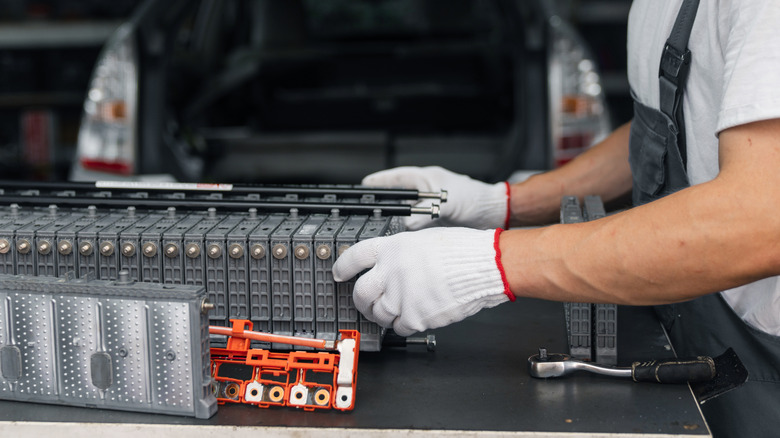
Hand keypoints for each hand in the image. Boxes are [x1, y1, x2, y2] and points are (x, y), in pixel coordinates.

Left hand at [332, 227, 514, 335]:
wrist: (484, 265)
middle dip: (360, 300)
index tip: (339, 273)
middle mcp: (391, 272)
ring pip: (377, 314)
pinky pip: (399, 327)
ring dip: (383, 314)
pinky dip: (404, 324)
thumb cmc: (460, 250)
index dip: (342, 267)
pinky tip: (415, 314)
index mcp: (392, 248)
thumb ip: (399, 253)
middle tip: (365, 301)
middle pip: (359, 293)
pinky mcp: (414, 316)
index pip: (354, 257)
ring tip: (397, 308)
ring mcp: (401, 296)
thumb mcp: (421, 240)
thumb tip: (387, 266)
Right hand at [362, 166, 509, 229]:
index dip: (379, 182)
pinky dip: (408, 232)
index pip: (397, 178)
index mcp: (426, 179)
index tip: (364, 186)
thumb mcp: (447, 204)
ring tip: (380, 226)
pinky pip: (416, 226)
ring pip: (406, 213)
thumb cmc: (476, 199)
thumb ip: (424, 214)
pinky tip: (401, 238)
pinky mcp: (435, 222)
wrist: (495, 214)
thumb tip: (406, 224)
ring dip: (396, 219)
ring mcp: (430, 208)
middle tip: (367, 209)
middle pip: (398, 196)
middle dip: (383, 203)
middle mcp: (426, 192)